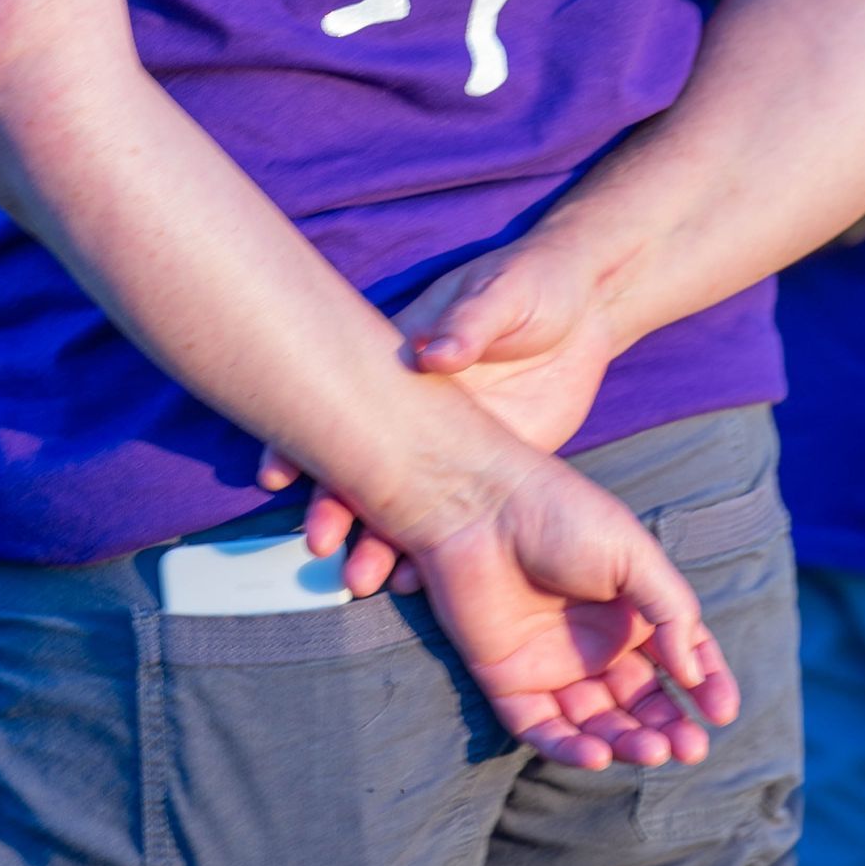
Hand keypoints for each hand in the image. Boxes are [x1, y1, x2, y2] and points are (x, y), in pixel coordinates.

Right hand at [261, 238, 616, 589]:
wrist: (587, 308)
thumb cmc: (532, 285)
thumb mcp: (503, 294)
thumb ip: (469, 323)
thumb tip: (431, 353)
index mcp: (403, 359)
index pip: (342, 401)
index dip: (304, 436)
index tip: (277, 474)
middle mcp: (415, 409)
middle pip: (361, 463)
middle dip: (334, 503)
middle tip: (321, 542)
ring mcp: (449, 445)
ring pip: (400, 500)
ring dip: (376, 538)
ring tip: (365, 578)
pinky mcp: (487, 469)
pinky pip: (451, 516)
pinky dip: (427, 549)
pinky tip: (415, 579)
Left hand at [406, 445, 737, 769]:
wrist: (480, 505)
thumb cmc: (561, 515)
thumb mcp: (633, 554)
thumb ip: (672, 610)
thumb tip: (694, 674)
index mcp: (630, 609)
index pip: (679, 658)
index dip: (706, 686)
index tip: (723, 711)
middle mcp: (594, 642)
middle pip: (641, 701)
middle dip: (669, 727)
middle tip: (692, 749)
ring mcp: (551, 664)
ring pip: (598, 722)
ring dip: (628, 743)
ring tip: (654, 751)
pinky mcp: (508, 681)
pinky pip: (541, 729)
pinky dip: (570, 749)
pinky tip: (599, 755)